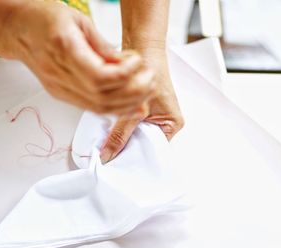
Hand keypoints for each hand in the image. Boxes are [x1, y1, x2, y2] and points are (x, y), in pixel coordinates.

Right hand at [0, 0, 155, 114]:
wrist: (16, 30)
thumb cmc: (43, 18)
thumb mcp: (77, 20)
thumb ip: (102, 46)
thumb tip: (124, 63)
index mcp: (63, 50)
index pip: (100, 77)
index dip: (125, 74)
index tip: (137, 60)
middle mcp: (59, 75)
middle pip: (103, 98)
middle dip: (134, 92)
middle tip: (149, 78)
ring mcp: (59, 88)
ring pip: (99, 108)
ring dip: (128, 103)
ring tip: (144, 89)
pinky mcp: (61, 94)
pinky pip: (92, 108)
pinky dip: (114, 107)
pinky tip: (129, 99)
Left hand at [100, 48, 183, 162]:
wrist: (144, 48)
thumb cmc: (151, 71)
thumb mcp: (136, 109)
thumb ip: (120, 133)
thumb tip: (108, 154)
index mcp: (172, 125)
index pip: (154, 152)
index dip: (136, 158)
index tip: (119, 165)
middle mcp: (164, 123)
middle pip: (143, 145)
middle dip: (127, 148)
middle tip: (110, 156)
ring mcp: (152, 117)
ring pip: (134, 136)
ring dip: (122, 136)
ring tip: (110, 142)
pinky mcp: (140, 110)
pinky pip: (128, 125)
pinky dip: (119, 127)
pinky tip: (110, 129)